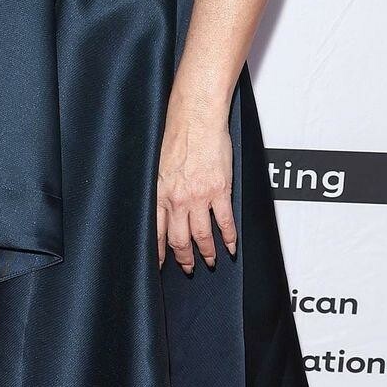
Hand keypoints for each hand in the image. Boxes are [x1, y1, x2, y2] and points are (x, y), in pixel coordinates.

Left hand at [156, 99, 236, 272]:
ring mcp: (200, 197)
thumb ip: (161, 187)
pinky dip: (229, 238)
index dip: (159, 252)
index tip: (160, 264)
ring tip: (210, 260)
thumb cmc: (177, 134)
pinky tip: (230, 246)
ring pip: (202, 235)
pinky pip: (225, 221)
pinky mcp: (220, 190)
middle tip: (188, 267)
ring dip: (207, 252)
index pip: (156, 232)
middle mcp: (178, 199)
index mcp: (159, 193)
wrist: (196, 118)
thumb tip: (161, 203)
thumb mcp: (158, 164)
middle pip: (180, 239)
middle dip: (184, 258)